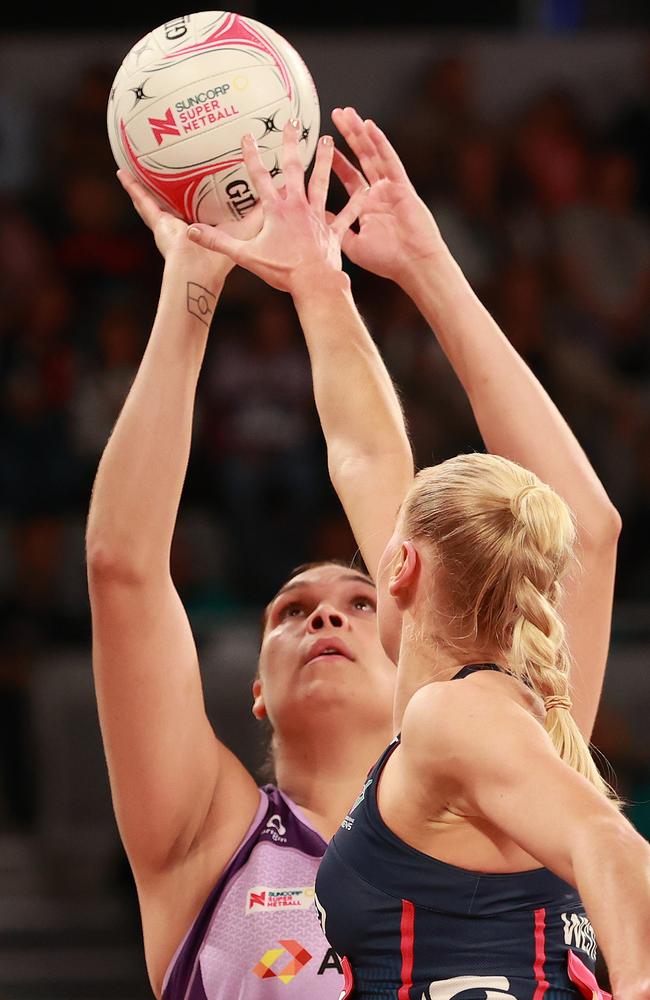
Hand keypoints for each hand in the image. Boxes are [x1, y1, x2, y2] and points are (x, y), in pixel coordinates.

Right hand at [117, 169, 260, 284]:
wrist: (199, 276)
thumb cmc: (223, 264)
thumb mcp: (244, 230)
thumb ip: (257, 211)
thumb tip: (275, 188)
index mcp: (205, 227)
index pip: (203, 206)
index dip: (204, 191)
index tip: (204, 175)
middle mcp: (185, 225)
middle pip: (175, 201)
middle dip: (167, 186)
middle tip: (161, 163)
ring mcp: (168, 225)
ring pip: (155, 201)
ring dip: (143, 184)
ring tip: (134, 163)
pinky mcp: (158, 225)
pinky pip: (144, 204)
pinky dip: (132, 190)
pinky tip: (122, 174)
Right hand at [185, 119, 368, 294]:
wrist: (314, 284)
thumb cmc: (281, 271)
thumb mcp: (246, 256)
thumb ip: (218, 242)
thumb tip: (191, 232)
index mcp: (276, 211)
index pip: (260, 178)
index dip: (252, 156)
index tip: (247, 134)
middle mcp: (298, 207)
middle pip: (293, 170)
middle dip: (291, 145)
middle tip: (293, 122)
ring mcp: (317, 217)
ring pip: (321, 183)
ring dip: (325, 161)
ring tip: (329, 141)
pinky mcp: (332, 231)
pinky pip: (347, 213)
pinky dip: (357, 202)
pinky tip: (368, 188)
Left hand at [331, 107, 446, 285]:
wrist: (413, 265)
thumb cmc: (387, 261)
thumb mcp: (352, 244)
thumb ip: (337, 226)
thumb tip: (317, 214)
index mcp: (367, 206)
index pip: (349, 177)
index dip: (337, 161)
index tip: (323, 145)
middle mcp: (379, 193)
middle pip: (361, 158)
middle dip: (348, 136)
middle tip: (336, 115)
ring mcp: (391, 187)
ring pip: (373, 154)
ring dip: (360, 133)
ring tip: (348, 113)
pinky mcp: (402, 186)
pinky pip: (389, 160)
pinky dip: (380, 143)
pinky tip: (370, 127)